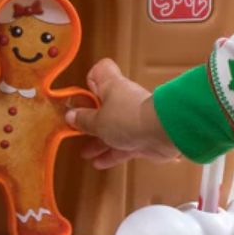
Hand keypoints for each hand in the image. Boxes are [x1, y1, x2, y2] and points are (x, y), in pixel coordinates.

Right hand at [66, 59, 180, 168]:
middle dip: (92, 119)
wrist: (162, 133)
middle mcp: (123, 99)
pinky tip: (99, 163)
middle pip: (105, 105)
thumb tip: (71, 115)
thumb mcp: (97, 121)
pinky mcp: (142, 136)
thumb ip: (83, 120)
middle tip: (79, 129)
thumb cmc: (127, 118)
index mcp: (111, 86)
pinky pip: (123, 145)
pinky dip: (112, 154)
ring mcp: (134, 118)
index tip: (81, 96)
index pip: (101, 71)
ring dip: (100, 141)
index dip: (90, 80)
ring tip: (86, 152)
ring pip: (113, 128)